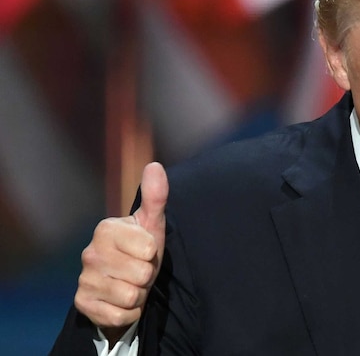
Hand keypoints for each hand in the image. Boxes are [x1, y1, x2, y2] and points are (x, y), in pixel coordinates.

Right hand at [74, 162, 167, 341]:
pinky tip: (120, 301)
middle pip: (141, 274)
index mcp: (105, 229)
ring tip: (130, 284)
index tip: (145, 251)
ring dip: (138, 295)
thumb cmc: (141, 250)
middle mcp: (89, 253)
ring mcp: (83, 279)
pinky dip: (128, 312)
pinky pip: (119, 315)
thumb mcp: (152, 224)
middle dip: (147, 276)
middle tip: (139, 271)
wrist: (125, 285)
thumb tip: (154, 166)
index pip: (148, 248)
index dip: (153, 253)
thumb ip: (156, 197)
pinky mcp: (82, 304)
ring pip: (131, 296)